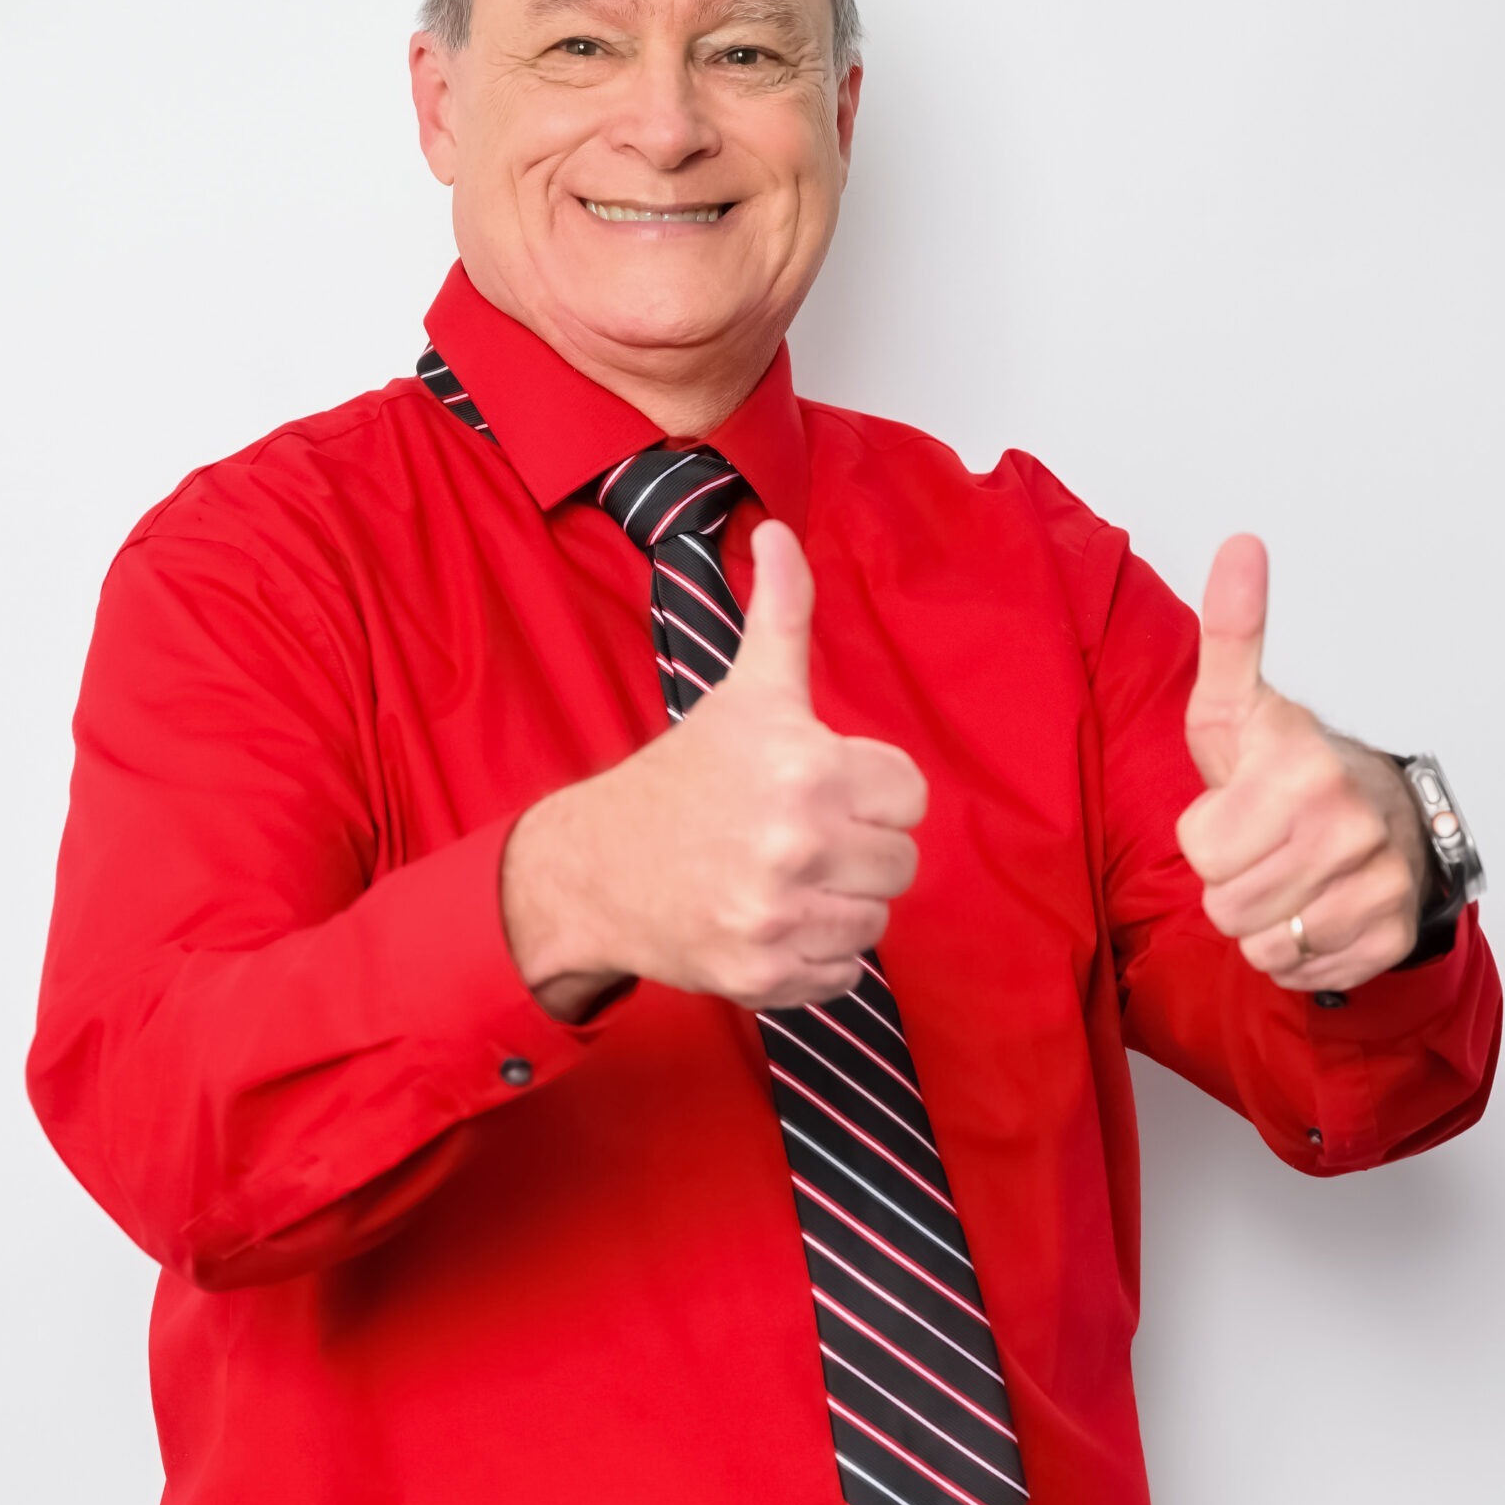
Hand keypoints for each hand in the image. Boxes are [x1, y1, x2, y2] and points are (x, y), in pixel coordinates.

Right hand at [502, 520, 928, 1017]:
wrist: (595, 869)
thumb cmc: (683, 778)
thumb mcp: (743, 693)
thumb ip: (780, 614)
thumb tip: (779, 528)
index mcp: (807, 767)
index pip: (910, 797)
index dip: (870, 792)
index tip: (820, 790)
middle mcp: (797, 844)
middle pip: (900, 863)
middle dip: (856, 850)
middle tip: (796, 838)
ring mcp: (779, 916)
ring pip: (875, 920)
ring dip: (838, 905)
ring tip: (783, 879)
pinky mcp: (765, 976)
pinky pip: (843, 974)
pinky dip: (815, 957)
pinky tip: (771, 923)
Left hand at [1176, 535, 1429, 992]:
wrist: (1384, 818)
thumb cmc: (1288, 767)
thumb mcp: (1241, 705)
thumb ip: (1231, 633)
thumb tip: (1240, 544)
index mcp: (1304, 768)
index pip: (1201, 850)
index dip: (1206, 836)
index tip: (1239, 807)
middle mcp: (1350, 824)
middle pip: (1226, 905)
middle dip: (1230, 884)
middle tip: (1262, 847)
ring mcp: (1378, 882)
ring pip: (1262, 944)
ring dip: (1261, 921)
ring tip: (1285, 876)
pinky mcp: (1390, 934)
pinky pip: (1301, 972)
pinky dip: (1296, 953)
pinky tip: (1313, 907)